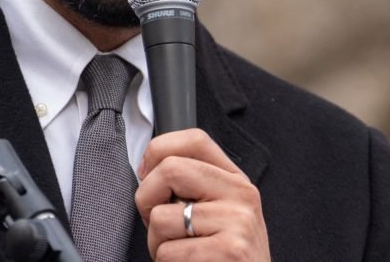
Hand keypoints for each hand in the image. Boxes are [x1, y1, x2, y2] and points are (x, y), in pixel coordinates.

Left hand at [135, 128, 269, 260]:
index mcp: (236, 181)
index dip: (159, 150)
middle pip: (170, 169)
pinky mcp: (229, 252)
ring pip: (161, 218)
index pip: (195, 139)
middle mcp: (242, 196)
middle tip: (157, 224)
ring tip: (180, 255)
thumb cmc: (224, 260)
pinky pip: (168, 252)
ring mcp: (238, 223)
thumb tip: (146, 170)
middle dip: (147, 199)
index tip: (147, 174)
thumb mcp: (217, 215)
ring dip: (157, 244)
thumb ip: (192, 188)